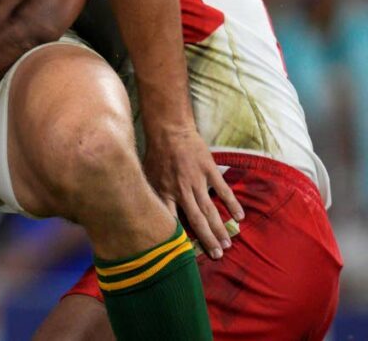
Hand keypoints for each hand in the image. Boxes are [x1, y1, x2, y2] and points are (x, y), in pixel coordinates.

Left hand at [143, 125, 243, 258]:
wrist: (169, 131)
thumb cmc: (156, 155)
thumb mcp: (147, 177)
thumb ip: (153, 196)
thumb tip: (149, 215)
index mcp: (164, 193)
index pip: (172, 222)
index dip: (180, 239)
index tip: (187, 255)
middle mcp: (181, 190)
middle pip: (196, 221)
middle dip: (207, 240)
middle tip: (217, 255)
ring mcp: (196, 181)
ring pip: (210, 210)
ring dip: (220, 228)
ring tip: (228, 244)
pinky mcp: (209, 170)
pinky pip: (223, 190)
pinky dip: (232, 204)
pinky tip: (240, 217)